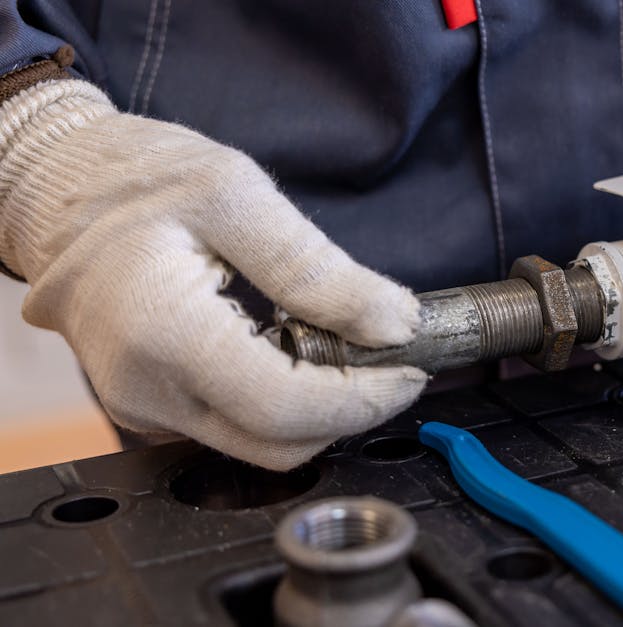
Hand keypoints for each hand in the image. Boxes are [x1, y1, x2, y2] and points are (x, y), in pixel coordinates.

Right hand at [0, 80, 425, 469]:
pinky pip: (233, 426)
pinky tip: (302, 353)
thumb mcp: (236, 195)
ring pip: (259, 445)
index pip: (285, 409)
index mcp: (163, 335)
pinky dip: (284, 403)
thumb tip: (392, 324)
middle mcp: (145, 390)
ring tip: (351, 349)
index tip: (409, 369)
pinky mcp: (149, 406)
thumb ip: (319, 268)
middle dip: (351, 411)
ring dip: (321, 410)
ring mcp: (142, 406)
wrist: (55, 188)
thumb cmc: (134, 178)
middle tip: (393, 361)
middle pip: (278, 445)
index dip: (362, 399)